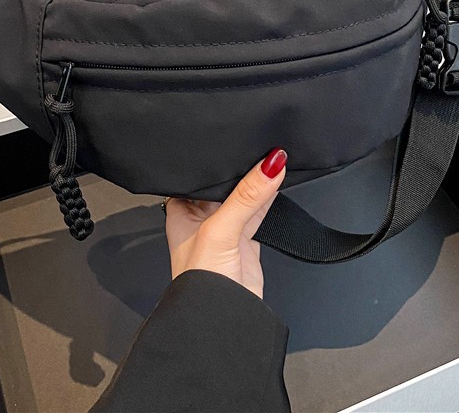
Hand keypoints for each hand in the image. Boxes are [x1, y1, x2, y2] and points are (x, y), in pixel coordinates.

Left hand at [164, 148, 286, 298]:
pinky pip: (258, 211)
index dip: (216, 157)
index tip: (236, 135)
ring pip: (244, 196)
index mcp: (181, 210)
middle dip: (240, 167)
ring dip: (257, 181)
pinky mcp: (246, 240)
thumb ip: (247, 196)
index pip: (200, 174)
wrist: (222, 323)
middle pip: (224, 183)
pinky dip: (269, 198)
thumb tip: (270, 164)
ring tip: (273, 156)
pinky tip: (277, 181)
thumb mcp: (221, 229)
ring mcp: (225, 229)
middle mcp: (201, 218)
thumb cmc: (199, 284)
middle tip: (260, 142)